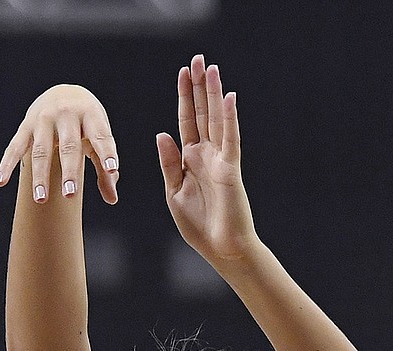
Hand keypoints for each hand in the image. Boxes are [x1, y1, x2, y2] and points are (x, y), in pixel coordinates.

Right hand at [0, 84, 118, 204]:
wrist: (62, 92)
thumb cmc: (86, 122)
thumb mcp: (98, 137)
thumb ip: (104, 167)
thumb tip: (112, 199)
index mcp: (90, 115)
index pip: (100, 136)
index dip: (106, 153)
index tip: (111, 169)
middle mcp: (66, 114)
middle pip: (69, 146)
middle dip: (69, 171)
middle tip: (71, 195)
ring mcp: (43, 119)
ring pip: (41, 151)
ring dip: (40, 176)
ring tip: (40, 200)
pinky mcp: (26, 126)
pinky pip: (15, 147)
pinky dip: (6, 164)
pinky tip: (0, 182)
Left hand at [157, 55, 256, 267]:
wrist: (221, 250)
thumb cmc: (200, 226)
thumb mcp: (174, 193)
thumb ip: (169, 164)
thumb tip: (162, 134)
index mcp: (191, 160)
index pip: (187, 121)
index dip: (185, 97)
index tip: (183, 72)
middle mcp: (207, 155)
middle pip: (202, 114)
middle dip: (199, 86)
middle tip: (199, 59)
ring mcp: (220, 160)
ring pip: (216, 120)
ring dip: (214, 94)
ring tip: (212, 68)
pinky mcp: (231, 171)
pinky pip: (230, 140)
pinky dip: (229, 120)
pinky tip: (229, 98)